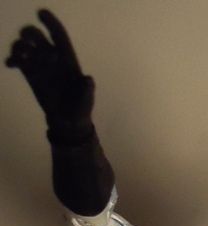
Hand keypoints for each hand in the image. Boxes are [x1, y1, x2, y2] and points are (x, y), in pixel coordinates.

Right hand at [6, 9, 93, 132]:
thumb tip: (88, 79)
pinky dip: (12, 59)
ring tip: (19, 58)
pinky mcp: (30, 75)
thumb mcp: (86, 100)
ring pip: (25, 45)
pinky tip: (10, 64)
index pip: (59, 35)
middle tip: (30, 46)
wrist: (69, 121)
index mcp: (68, 59)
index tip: (40, 13)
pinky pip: (18, 60)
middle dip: (30, 34)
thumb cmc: (81, 108)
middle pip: (37, 36)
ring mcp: (40, 65)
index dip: (50, 23)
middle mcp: (53, 58)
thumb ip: (86, 89)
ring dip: (19, 46)